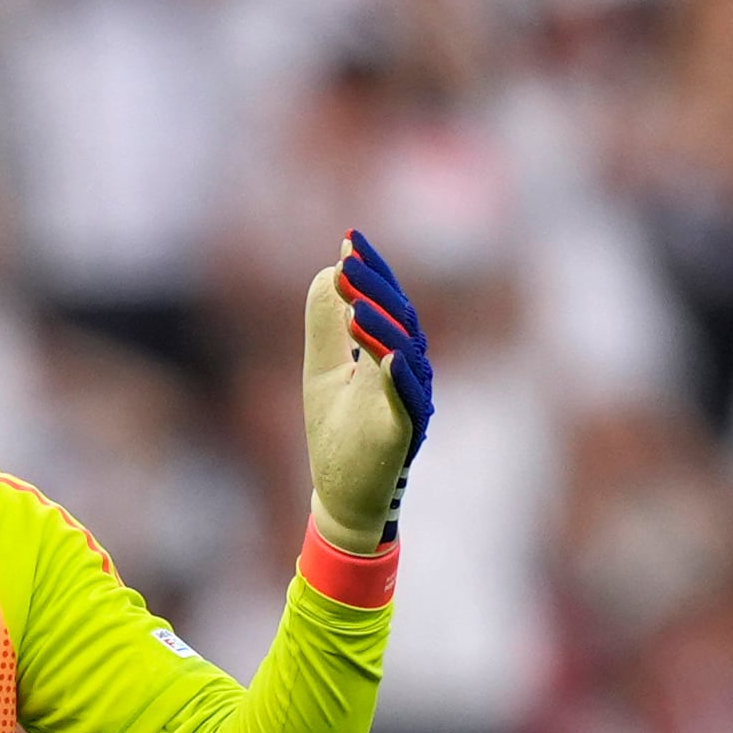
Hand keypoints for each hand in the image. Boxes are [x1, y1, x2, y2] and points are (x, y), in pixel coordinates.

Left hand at [303, 230, 431, 554]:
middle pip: (400, 320)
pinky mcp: (405, 434)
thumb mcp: (322, 370)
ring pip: (406, 356)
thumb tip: (327, 273)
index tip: (350, 238)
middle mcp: (406, 372)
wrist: (342, 494)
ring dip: (384, 328)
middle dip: (376, 289)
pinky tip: (387, 356)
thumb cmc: (338, 433)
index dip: (372, 271)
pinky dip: (400, 377)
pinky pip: (410, 402)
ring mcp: (409, 402)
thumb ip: (326, 326)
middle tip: (349, 261)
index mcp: (388, 353)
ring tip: (357, 303)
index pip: (385, 303)